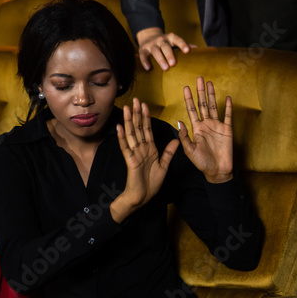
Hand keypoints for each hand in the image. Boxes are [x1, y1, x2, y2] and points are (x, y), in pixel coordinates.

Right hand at [115, 98, 179, 215]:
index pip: (147, 129)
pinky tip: (120, 128)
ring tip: (127, 108)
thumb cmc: (151, 183)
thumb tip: (176, 139)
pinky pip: (126, 148)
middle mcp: (141, 149)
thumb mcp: (164, 165)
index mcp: (149, 149)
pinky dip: (123, 138)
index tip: (145, 105)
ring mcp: (134, 154)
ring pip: (131, 134)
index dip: (146, 117)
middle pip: (138, 128)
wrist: (142, 197)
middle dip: (137, 114)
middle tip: (136, 99)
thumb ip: (169, 152)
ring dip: (129, 121)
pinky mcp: (130, 161)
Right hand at [136, 27, 193, 70]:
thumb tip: (200, 50)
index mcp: (171, 38)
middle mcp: (161, 40)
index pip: (177, 39)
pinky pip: (143, 55)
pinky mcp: (142, 49)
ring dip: (160, 59)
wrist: (148, 36)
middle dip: (169, 54)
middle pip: (165, 46)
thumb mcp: (175, 42)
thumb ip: (186, 45)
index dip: (182, 44)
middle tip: (173, 64)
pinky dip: (145, 61)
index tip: (187, 51)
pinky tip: (148, 68)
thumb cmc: (167, 43)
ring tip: (166, 68)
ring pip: (155, 51)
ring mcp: (151, 44)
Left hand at [178, 77, 233, 183]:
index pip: (191, 110)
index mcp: (196, 128)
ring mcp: (217, 126)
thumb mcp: (189, 151)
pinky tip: (228, 98)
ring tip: (210, 83)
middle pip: (202, 104)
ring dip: (212, 95)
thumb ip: (184, 137)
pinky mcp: (227, 130)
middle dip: (200, 92)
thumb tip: (178, 122)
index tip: (186, 87)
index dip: (188, 99)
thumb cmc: (202, 163)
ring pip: (214, 107)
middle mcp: (206, 124)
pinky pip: (227, 116)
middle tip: (199, 78)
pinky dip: (228, 107)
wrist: (217, 171)